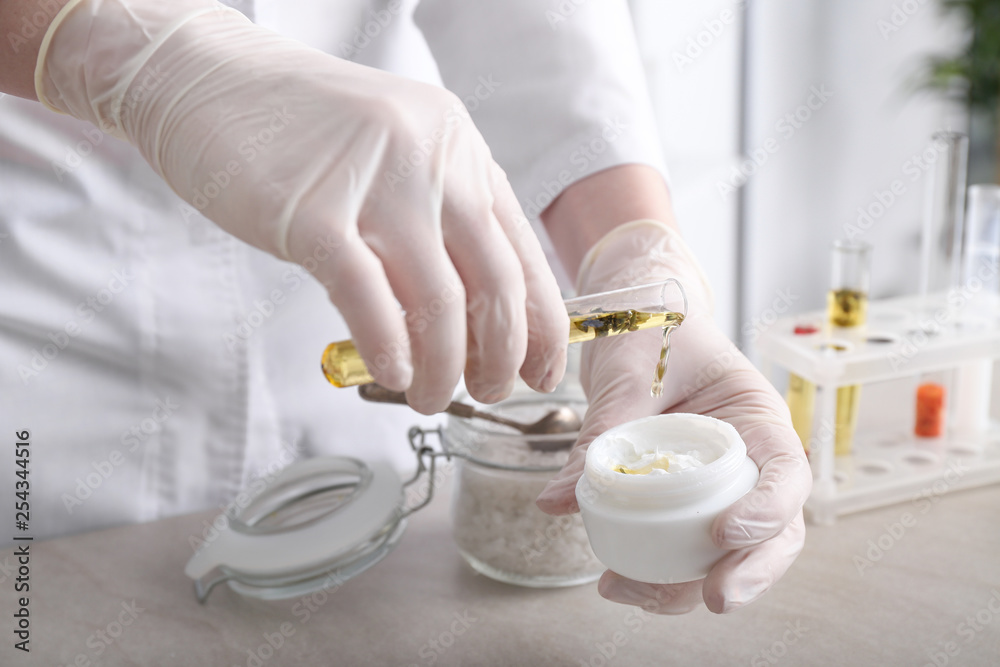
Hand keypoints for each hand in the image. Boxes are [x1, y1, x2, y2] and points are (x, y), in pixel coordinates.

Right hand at [35, 0, 566, 412]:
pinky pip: (368, 298)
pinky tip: (391, 373)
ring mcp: (375, 183)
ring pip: (439, 301)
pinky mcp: (312, 212)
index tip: (540, 370)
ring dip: (443, 368)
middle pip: (495, 282)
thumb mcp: (394, 158)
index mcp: (459, 148)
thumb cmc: (300, 130)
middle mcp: (432, 160)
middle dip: (500, 356)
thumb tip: (464, 318)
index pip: (522, 251)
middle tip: (486, 393)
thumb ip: (432, 221)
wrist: (208, 79)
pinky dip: (389, 347)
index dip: (541, 323)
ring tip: (427, 396)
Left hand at [536, 220, 810, 613]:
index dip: (767, 511)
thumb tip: (554, 502)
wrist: (637, 316)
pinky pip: (686, 546)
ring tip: (630, 593)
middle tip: (711, 598)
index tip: (724, 533)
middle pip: (776, 530)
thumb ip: (600, 434)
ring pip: (731, 552)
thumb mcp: (628, 375)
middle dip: (751, 572)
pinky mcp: (686, 502)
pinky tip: (620, 581)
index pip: (787, 473)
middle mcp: (750, 458)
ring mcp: (721, 484)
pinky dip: (661, 573)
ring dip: (690, 585)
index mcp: (756, 415)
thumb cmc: (647, 330)